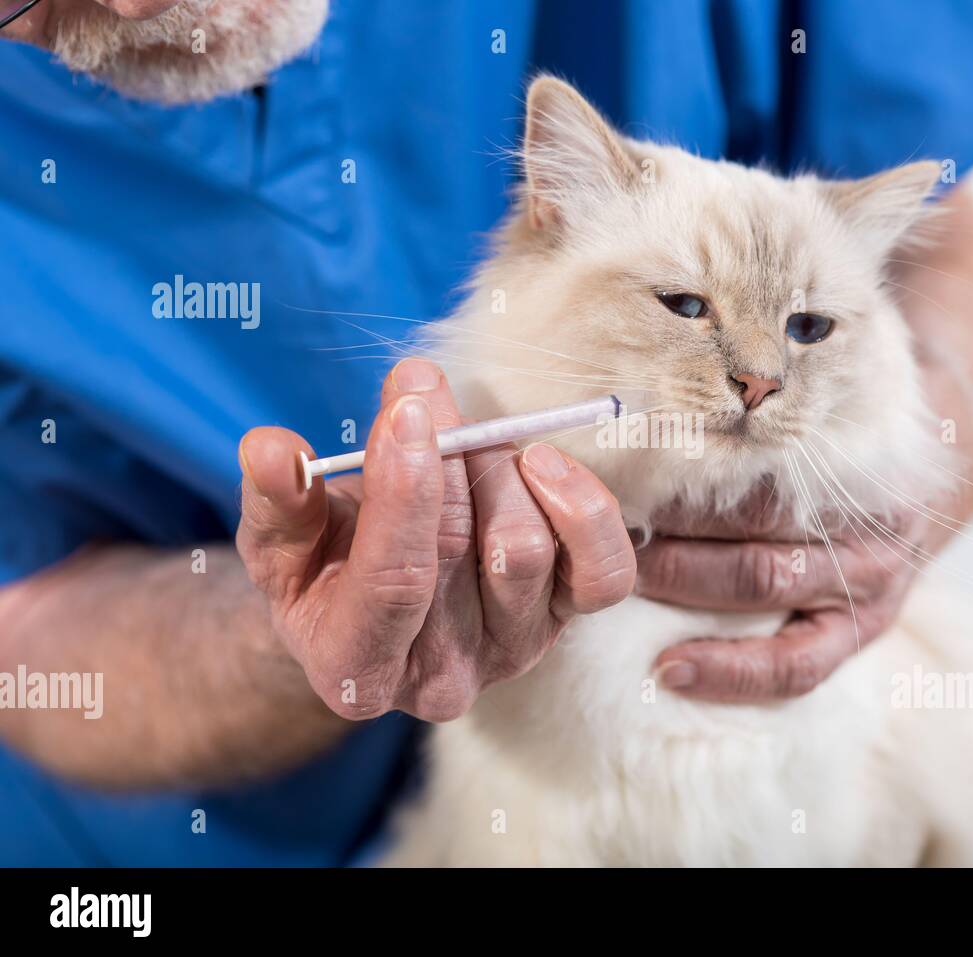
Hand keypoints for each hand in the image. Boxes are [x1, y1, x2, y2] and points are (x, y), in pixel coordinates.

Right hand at [235, 358, 635, 721]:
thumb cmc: (323, 567)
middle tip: (423, 392)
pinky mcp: (566, 620)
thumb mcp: (280, 538)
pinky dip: (581, 507)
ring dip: (497, 470)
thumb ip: (278, 498)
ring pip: (528, 549)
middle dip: (447, 455)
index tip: (406, 412)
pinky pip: (603, 571)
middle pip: (463, 550)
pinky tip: (542, 464)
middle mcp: (443, 679)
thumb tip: (270, 449)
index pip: (394, 582)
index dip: (403, 491)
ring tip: (463, 440)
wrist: (380, 603)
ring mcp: (512, 650)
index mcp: (357, 668)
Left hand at [640, 187, 972, 702]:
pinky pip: (809, 657)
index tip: (612, 428)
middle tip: (590, 507)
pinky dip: (743, 672)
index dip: (692, 428)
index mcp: (864, 400)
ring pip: (777, 583)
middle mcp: (879, 477)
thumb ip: (750, 249)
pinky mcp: (870, 607)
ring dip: (688, 582)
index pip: (772, 420)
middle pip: (764, 504)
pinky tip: (672, 673)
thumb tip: (622, 148)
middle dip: (671, 511)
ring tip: (615, 577)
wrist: (936, 393)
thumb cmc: (839, 332)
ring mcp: (881, 553)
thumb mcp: (809, 274)